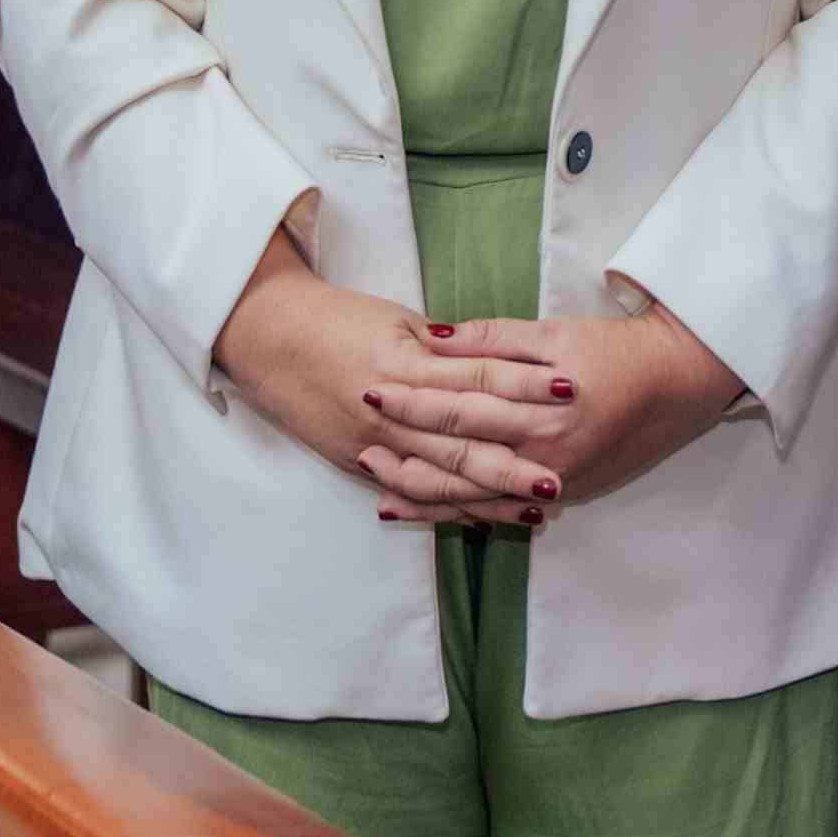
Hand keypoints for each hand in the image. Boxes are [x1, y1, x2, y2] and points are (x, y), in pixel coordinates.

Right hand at [211, 232, 543, 524]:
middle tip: (559, 478)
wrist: (268, 333)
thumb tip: (492, 360)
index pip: (479, 376)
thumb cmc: (336, 318)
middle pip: (463, 442)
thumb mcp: (398, 320)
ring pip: (437, 478)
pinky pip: (407, 489)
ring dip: (485, 497)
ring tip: (531, 508)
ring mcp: (371, 442)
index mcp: (407, 363)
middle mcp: (391, 410)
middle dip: (512, 464)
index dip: (525, 384)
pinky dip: (443, 508)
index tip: (569, 388)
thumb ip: (446, 347)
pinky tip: (478, 518)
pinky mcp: (355, 460)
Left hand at [361, 294, 743, 523]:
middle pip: (460, 464)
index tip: (372, 391)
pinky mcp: (567, 495)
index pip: (459, 407)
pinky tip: (438, 514)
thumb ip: (491, 339)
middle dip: (407, 460)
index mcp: (538, 411)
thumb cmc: (618, 350)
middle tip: (360, 453)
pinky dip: (468, 513)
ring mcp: (556, 483)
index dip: (413, 401)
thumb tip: (432, 336)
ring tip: (383, 495)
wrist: (680, 382)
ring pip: (478, 499)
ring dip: (429, 498)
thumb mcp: (555, 333)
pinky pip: (505, 510)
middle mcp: (544, 456)